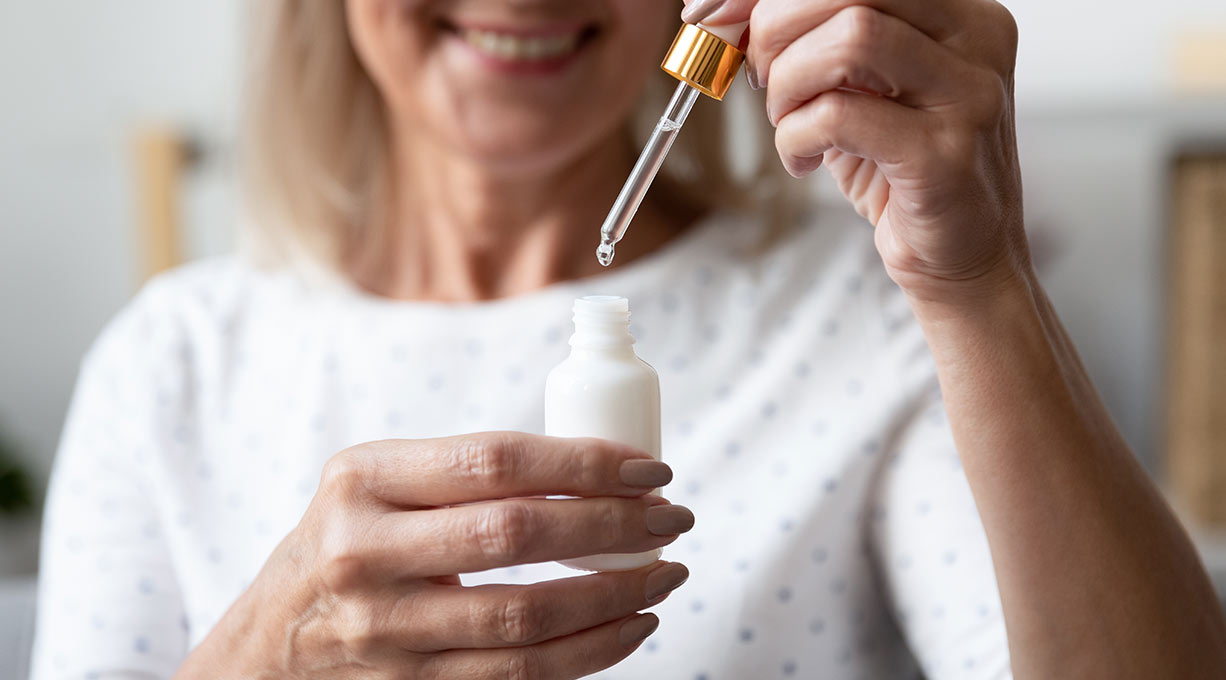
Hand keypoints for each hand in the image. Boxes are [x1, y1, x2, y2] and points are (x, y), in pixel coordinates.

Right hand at [179, 432, 692, 678]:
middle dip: (615, 525)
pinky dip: (589, 653)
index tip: (650, 468)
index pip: (494, 460)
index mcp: (363, 479)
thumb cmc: (349, 542)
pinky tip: (631, 626)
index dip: (585, 463)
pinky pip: (518, 676)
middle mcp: (365, 553)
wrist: (272, 643)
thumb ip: (466, 474)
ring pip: (525, 618)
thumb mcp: (378, 485)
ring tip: (667, 573)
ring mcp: (384, 631)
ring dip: (616, 595)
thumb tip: (600, 470)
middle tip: (674, 518)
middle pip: (515, 536)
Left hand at [685, 0, 1026, 300]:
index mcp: (957, 11)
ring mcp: (967, 94)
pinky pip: (839, 116)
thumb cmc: (900, 173)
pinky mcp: (944, 155)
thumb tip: (724, 8)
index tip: (717, 12)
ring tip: (788, 122)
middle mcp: (975, 38)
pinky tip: (802, 161)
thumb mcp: (857, 91)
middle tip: (755, 75)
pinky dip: (796, 137)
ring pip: (850, 38)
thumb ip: (813, 43)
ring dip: (789, 83)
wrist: (961, 259)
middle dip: (775, 26)